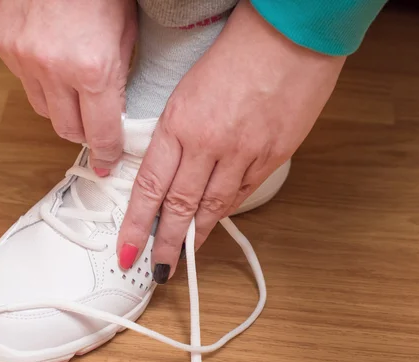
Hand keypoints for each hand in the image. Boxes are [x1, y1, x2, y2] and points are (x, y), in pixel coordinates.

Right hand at [0, 0, 136, 173]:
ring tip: (74, 92)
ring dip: (61, 109)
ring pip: (43, 111)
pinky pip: (25, 83)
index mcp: (93, 69)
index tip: (108, 163)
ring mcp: (24, 59)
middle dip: (85, 133)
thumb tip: (112, 114)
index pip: (100, 132)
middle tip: (96, 126)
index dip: (107, 152)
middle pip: (67, 129)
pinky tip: (53, 64)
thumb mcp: (126, 35)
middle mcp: (55, 70)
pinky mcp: (4, 47)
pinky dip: (41, 83)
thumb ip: (117, 79)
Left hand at [117, 1, 344, 281]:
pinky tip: (213, 224)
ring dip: (195, 237)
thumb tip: (165, 168)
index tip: (128, 249)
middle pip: (181, 207)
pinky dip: (225, 212)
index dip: (137, 225)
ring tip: (183, 258)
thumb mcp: (187, 89)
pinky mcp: (272, 156)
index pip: (151, 187)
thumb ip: (175, 132)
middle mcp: (209, 145)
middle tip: (156, 269)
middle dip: (166, 244)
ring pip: (213, 208)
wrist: (290, 35)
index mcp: (180, 124)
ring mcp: (244, 154)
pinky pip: (243, 194)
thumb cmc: (236, 52)